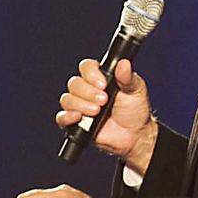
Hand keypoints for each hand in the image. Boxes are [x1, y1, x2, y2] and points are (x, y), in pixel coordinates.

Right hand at [57, 58, 157, 172]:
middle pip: (74, 83)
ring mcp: (80, 105)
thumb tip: (124, 63)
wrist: (135, 134)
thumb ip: (128, 78)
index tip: (103, 84)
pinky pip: (61, 117)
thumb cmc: (135, 109)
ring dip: (80, 104)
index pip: (86, 67)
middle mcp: (87, 89)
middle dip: (88, 92)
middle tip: (104, 100)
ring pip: (67, 99)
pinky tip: (78, 117)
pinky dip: (66, 117)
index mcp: (100, 77)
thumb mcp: (136, 91)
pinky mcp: (75, 122)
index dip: (91, 74)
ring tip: (97, 111)